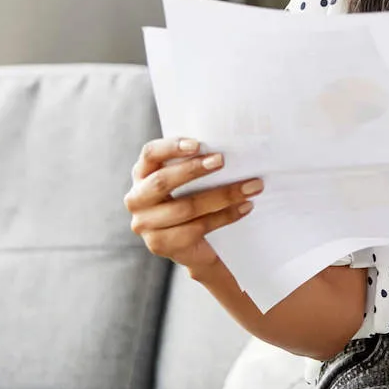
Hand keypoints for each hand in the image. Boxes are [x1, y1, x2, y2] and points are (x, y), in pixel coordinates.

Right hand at [123, 137, 263, 272]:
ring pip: (185, 208)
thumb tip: (232, 146)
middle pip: (162, 182)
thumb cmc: (194, 199)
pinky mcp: (160, 244)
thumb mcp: (190, 180)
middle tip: (222, 160)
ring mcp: (144, 224)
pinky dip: (225, 216)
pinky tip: (245, 207)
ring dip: (222, 195)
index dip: (171, 147)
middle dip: (194, 170)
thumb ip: (198, 163)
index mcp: (142, 174)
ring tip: (252, 186)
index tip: (198, 144)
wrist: (194, 245)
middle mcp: (136, 199)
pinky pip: (196, 228)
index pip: (150, 154)